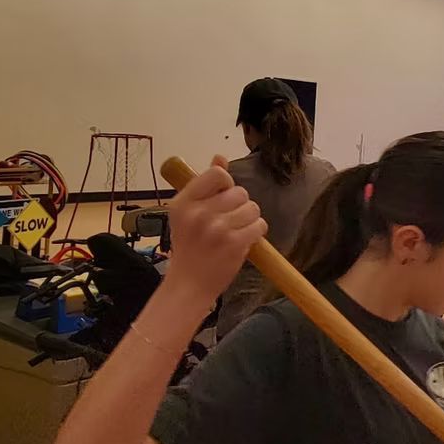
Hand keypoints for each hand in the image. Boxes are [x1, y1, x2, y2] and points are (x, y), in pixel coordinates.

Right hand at [164, 156, 266, 301]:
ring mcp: (217, 228)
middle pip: (240, 192)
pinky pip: (259, 225)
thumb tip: (220, 157)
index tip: (221, 199)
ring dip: (249, 220)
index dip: (226, 185)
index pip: (217, 175)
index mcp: (184, 202)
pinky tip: (243, 241)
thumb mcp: (188, 214)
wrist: (188, 285)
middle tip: (227, 222)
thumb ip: (205, 185)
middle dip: (239, 206)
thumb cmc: (190, 248)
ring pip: (252, 208)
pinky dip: (256, 232)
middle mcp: (199, 213)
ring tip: (235, 232)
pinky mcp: (234, 243)